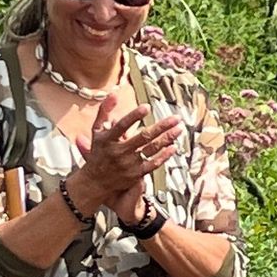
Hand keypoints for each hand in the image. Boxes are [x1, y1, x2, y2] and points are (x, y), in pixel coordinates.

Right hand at [69, 102, 183, 212]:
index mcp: (108, 139)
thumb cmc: (99, 152)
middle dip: (161, 127)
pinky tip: (174, 146)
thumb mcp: (96, 130)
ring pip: (151, 149)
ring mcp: (128, 164)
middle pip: (143, 137)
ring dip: (167, 138)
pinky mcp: (136, 175)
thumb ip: (104, 111)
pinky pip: (153, 164)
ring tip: (179, 128)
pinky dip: (164, 156)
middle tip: (176, 118)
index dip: (134, 116)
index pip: (122, 126)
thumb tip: (114, 93)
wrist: (96, 182)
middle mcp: (118, 152)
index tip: (146, 107)